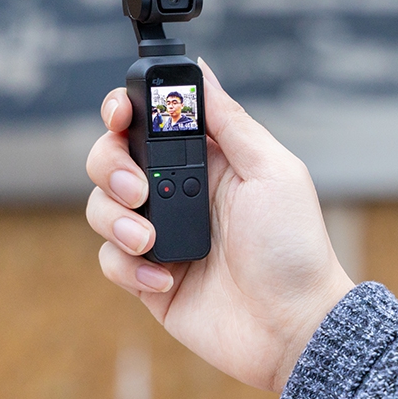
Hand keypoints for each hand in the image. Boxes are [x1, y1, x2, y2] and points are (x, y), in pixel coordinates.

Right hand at [86, 59, 354, 391]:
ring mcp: (162, 235)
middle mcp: (178, 193)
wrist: (293, 326)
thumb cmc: (294, 248)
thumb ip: (231, 122)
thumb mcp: (273, 171)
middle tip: (140, 190)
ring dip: (116, 220)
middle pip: (112, 158)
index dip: (125, 110)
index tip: (120, 113)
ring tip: (151, 242)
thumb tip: (202, 72)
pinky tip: (166, 279)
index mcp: (208, 161)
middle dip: (111, 166)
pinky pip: (110, 261)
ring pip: (102, 207)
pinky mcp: (149, 279)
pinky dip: (128, 267)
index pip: (150, 121)